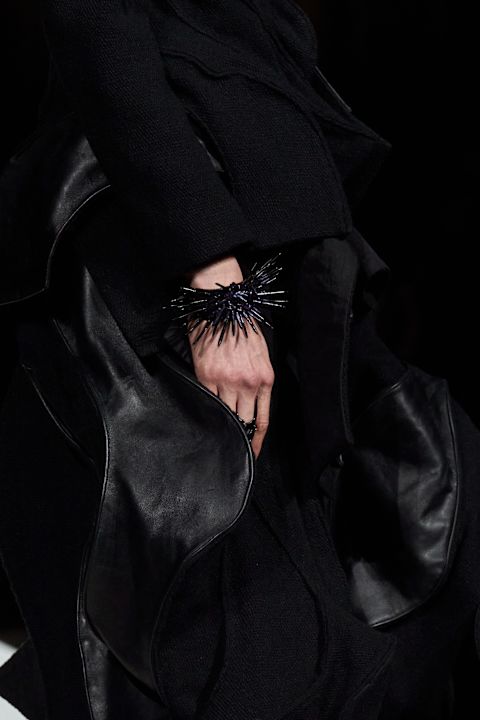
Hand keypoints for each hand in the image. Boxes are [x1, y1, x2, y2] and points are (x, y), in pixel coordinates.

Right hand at [184, 255, 274, 459]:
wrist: (223, 304)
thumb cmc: (242, 326)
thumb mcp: (261, 354)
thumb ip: (258, 380)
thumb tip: (249, 402)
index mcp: (265, 378)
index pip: (262, 420)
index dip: (257, 441)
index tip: (253, 453)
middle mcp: (248, 383)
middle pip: (243, 422)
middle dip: (239, 439)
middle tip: (234, 451)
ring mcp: (225, 380)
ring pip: (225, 415)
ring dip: (222, 426)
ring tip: (217, 436)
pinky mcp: (206, 375)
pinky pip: (208, 401)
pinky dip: (208, 410)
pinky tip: (205, 417)